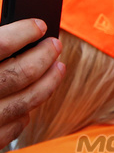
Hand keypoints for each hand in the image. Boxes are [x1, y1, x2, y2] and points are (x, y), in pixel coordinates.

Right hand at [0, 20, 62, 145]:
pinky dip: (26, 111)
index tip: (40, 26)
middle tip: (55, 46)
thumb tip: (21, 37)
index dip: (22, 32)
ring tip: (58, 68)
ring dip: (47, 83)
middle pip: (20, 74)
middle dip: (44, 57)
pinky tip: (31, 99)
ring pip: (26, 102)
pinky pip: (15, 126)